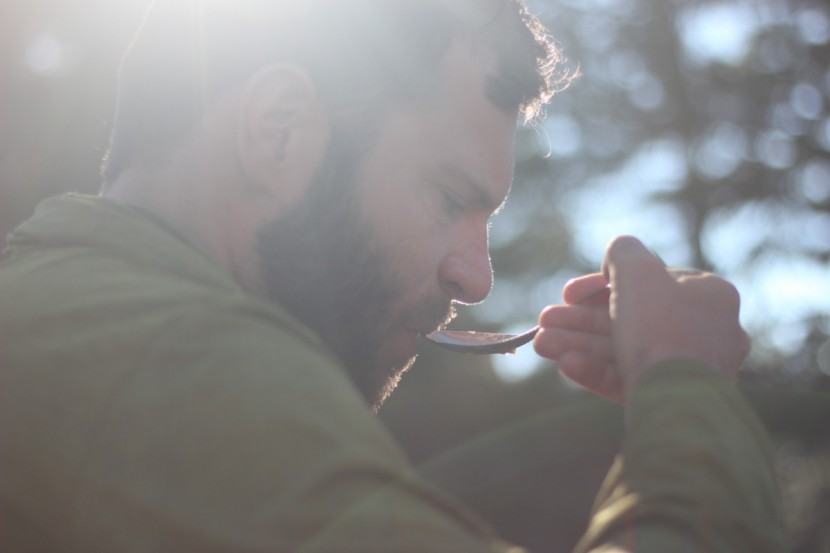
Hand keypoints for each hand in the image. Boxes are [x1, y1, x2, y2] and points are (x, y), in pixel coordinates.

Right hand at [533, 236, 750, 401]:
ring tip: (541, 344)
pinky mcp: (672, 400)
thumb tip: (615, 255)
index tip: (569, 293)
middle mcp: (706, 332)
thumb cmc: (661, 329)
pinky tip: (566, 365)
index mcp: (710, 296)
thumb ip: (623, 252)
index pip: (649, 283)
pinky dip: (597, 371)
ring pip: (624, 350)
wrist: (677, 403)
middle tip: (545, 321)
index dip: (601, 285)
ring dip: (579, 344)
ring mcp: (689, 370)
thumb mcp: (637, 271)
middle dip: (580, 320)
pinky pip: (630, 379)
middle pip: (629, 319)